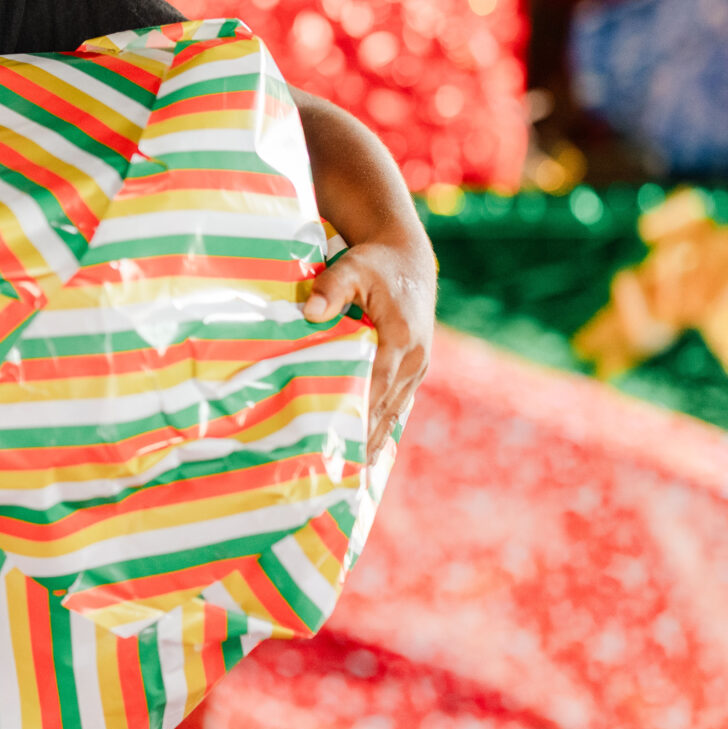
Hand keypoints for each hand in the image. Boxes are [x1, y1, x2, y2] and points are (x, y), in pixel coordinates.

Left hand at [303, 238, 434, 461]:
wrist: (406, 257)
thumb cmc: (376, 263)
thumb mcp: (352, 267)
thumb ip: (332, 289)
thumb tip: (310, 313)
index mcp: (401, 339)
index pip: (376, 386)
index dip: (360, 417)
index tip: (342, 444)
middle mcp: (414, 358)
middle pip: (386, 407)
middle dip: (365, 438)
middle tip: (342, 471)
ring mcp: (417, 365)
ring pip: (394, 410)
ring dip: (376, 438)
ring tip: (355, 472)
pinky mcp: (414, 367)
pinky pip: (398, 402)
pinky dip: (384, 425)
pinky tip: (370, 448)